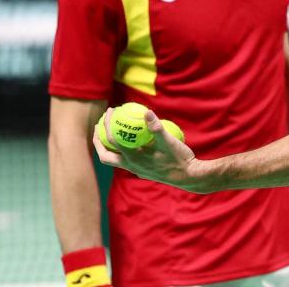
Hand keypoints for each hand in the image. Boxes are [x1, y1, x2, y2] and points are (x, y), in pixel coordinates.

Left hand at [93, 108, 208, 191]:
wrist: (190, 177)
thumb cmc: (179, 159)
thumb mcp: (168, 141)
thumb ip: (156, 127)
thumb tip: (146, 111)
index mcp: (134, 158)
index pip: (113, 140)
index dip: (107, 125)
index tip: (109, 111)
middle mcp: (131, 166)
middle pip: (105, 156)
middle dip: (98, 141)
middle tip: (98, 126)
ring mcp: (136, 170)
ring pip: (114, 160)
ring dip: (108, 147)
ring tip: (110, 133)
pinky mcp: (143, 172)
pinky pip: (125, 161)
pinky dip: (121, 150)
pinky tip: (130, 141)